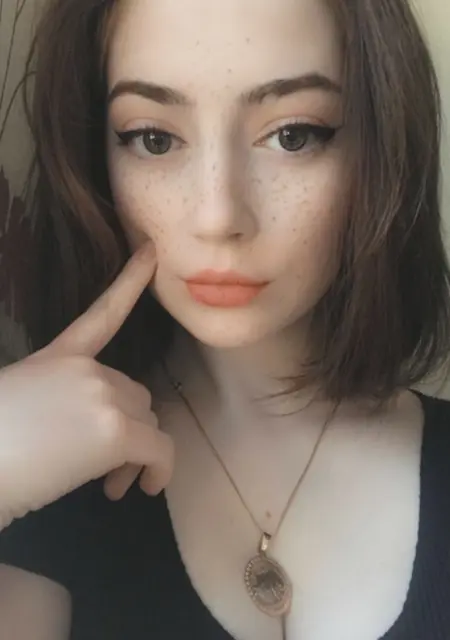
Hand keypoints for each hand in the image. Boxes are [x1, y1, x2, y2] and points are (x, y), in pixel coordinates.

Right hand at [0, 243, 173, 528]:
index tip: (151, 251)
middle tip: (106, 470)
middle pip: (135, 395)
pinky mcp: (116, 431)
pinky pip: (161, 449)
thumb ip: (63, 403)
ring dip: (136, 455)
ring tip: (109, 486)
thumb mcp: (24, 406)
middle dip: (128, 432)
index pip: (103, 313)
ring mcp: (103, 395)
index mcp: (58, 357)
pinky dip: (159, 470)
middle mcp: (87, 369)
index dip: (129, 280)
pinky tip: (140, 488)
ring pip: (148, 422)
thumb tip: (91, 433)